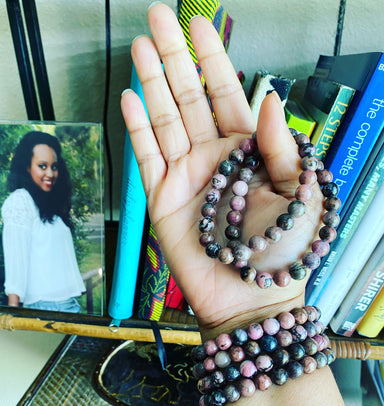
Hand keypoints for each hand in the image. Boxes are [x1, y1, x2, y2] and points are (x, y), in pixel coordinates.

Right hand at [121, 3, 322, 337]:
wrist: (253, 298)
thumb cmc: (283, 252)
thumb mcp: (300, 195)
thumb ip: (283, 147)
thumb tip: (269, 99)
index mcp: (248, 152)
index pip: (227, 93)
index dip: (213, 58)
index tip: (200, 24)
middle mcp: (214, 158)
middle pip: (189, 98)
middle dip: (174, 58)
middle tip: (158, 19)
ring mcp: (186, 177)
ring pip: (165, 120)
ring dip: (152, 84)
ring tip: (141, 49)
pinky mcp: (164, 200)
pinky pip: (147, 158)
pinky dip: (138, 129)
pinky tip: (131, 100)